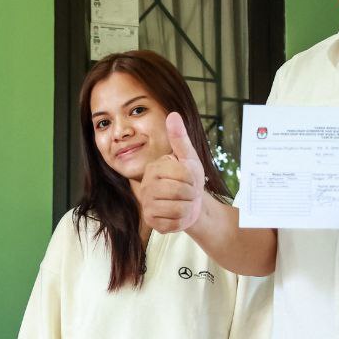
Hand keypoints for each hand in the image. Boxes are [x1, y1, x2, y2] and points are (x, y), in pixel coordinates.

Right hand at [138, 112, 204, 233]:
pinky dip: (182, 221)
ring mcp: (147, 205)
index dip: (193, 179)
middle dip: (191, 194)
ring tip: (185, 203)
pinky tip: (179, 215)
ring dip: (188, 208)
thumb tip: (173, 115)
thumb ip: (180, 138)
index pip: (181, 174)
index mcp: (154, 168)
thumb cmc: (190, 180)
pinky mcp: (151, 222)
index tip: (191, 179)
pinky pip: (174, 223)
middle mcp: (145, 186)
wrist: (192, 204)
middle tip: (189, 193)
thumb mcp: (188, 158)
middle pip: (179, 192)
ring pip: (178, 209)